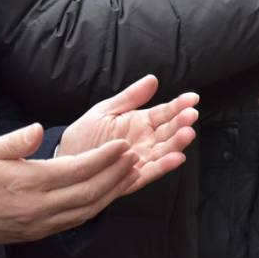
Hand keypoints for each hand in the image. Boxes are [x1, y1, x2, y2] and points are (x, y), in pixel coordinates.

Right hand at [0, 124, 138, 244]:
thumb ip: (16, 140)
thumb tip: (39, 129)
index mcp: (29, 181)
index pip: (76, 169)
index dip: (103, 158)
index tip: (122, 145)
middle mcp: (39, 205)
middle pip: (89, 192)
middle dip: (116, 174)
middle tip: (134, 157)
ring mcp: (41, 222)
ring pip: (87, 210)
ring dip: (112, 192)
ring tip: (130, 174)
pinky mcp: (40, 232)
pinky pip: (76, 221)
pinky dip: (96, 207)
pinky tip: (108, 194)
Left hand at [58, 75, 198, 194]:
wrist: (66, 159)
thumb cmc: (85, 134)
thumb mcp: (106, 110)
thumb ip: (130, 97)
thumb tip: (153, 79)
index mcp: (141, 123)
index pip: (165, 112)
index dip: (179, 105)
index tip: (192, 98)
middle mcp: (145, 142)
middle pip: (169, 132)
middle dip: (181, 123)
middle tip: (191, 115)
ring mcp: (141, 160)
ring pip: (164, 151)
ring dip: (177, 143)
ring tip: (188, 133)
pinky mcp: (132, 178)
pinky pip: (151, 172)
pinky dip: (164, 166)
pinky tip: (176, 158)